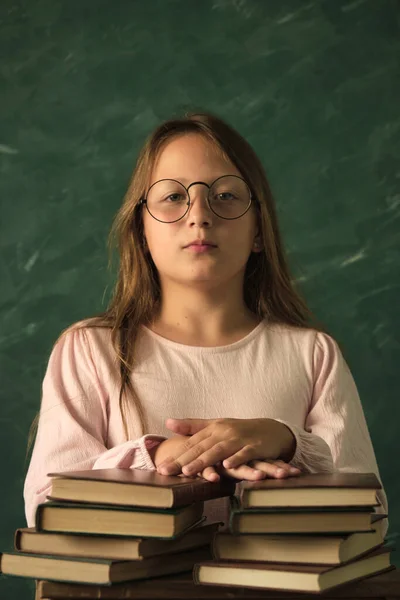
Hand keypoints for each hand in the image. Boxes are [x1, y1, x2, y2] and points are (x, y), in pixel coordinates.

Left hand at [151, 436, 299, 481]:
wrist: (272, 430)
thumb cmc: (240, 431)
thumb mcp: (215, 426)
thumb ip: (192, 426)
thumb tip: (168, 422)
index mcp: (213, 429)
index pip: (191, 443)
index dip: (175, 455)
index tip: (160, 467)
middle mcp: (224, 433)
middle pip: (201, 448)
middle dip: (183, 460)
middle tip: (166, 472)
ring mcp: (239, 439)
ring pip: (219, 450)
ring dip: (204, 461)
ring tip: (188, 471)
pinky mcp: (255, 447)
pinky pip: (245, 453)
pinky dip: (237, 459)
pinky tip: (227, 466)